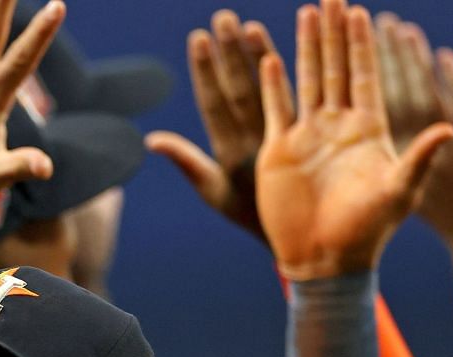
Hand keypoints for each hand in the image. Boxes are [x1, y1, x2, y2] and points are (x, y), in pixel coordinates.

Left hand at [146, 10, 275, 240]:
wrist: (295, 239)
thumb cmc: (252, 218)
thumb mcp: (215, 193)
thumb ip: (188, 163)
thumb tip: (150, 139)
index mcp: (228, 145)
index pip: (214, 101)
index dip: (205, 71)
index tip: (198, 38)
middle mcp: (251, 132)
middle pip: (239, 85)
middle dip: (230, 52)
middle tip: (221, 16)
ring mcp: (277, 132)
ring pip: (266, 88)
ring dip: (257, 55)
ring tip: (246, 25)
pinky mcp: (302, 137)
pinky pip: (297, 101)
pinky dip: (291, 77)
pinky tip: (285, 51)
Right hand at [256, 0, 452, 279]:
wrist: (325, 259)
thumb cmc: (367, 231)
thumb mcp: (399, 192)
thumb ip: (420, 157)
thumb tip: (451, 126)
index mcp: (369, 130)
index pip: (367, 76)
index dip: (366, 44)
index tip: (363, 12)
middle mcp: (338, 127)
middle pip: (337, 68)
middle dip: (336, 32)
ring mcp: (308, 137)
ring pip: (308, 81)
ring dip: (306, 47)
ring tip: (307, 13)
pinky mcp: (280, 152)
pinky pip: (277, 110)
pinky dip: (274, 85)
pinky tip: (270, 58)